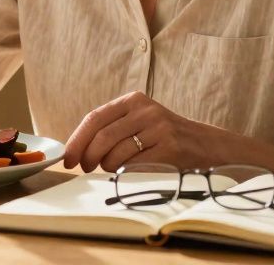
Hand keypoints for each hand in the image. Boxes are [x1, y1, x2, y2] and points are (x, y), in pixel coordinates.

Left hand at [63, 91, 213, 172]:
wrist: (205, 145)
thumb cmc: (164, 137)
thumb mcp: (140, 120)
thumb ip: (113, 127)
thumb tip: (77, 148)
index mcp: (133, 100)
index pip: (95, 118)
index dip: (77, 140)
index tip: (67, 158)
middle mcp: (145, 110)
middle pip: (102, 136)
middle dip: (87, 156)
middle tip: (85, 168)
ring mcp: (158, 128)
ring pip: (116, 153)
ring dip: (106, 166)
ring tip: (111, 168)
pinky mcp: (169, 147)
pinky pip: (134, 165)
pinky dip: (124, 172)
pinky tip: (128, 172)